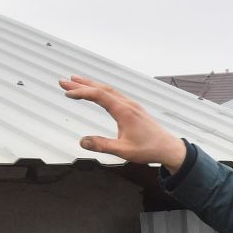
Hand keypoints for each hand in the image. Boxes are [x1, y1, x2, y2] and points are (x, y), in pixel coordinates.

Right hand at [60, 75, 187, 168]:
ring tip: (75, 81)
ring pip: (109, 89)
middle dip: (82, 84)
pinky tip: (97, 92)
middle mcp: (127, 104)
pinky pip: (115, 94)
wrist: (169, 148)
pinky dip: (102, 90)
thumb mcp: (123, 150)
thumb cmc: (149, 149)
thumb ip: (102, 145)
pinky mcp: (134, 109)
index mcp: (124, 111)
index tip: (67, 92)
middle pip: (102, 88)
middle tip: (64, 81)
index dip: (82, 92)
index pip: (99, 96)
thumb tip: (82, 141)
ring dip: (91, 85)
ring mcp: (131, 105)